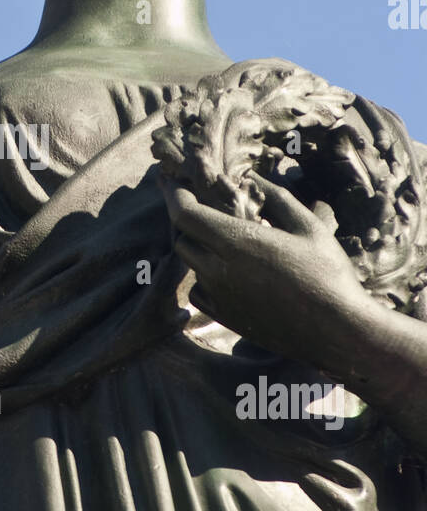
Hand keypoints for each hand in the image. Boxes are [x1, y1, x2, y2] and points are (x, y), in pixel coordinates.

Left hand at [162, 173, 378, 373]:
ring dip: (201, 249)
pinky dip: (206, 277)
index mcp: (236, 243)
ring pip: (191, 265)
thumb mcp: (308, 226)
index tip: (174, 181)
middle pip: (182, 238)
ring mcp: (219, 297)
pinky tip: (229, 272)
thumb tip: (253, 179)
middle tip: (204, 208)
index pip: (185, 214)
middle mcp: (218, 271)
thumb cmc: (327, 273)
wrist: (336, 331)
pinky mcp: (225, 318)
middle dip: (188, 221)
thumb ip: (276, 198)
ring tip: (225, 240)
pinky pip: (199, 292)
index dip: (174, 194)